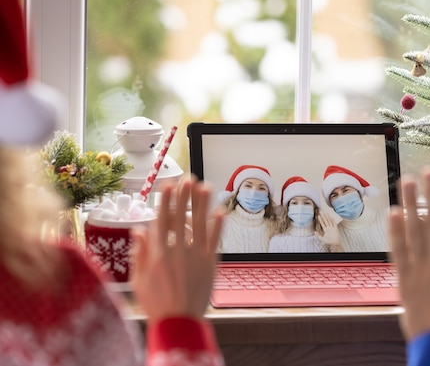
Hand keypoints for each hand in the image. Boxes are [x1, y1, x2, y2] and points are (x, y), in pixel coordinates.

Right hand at [131, 177, 223, 321]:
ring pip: (199, 224)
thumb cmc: (157, 303)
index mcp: (158, 253)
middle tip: (188, 178)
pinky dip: (218, 226)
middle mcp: (177, 250)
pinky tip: (221, 211)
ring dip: (202, 204)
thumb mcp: (139, 279)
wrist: (179, 322)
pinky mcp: (210, 263)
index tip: (168, 185)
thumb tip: (138, 230)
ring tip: (205, 186)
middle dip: (184, 196)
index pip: (162, 220)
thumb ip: (140, 253)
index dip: (165, 201)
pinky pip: (215, 240)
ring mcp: (195, 256)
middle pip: (180, 217)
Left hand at [315, 212, 342, 250]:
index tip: (318, 216)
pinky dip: (333, 220)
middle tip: (321, 212)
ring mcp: (332, 228)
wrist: (334, 243)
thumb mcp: (322, 238)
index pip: (322, 223)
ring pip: (329, 221)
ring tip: (326, 212)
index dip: (320, 219)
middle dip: (323, 216)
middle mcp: (329, 228)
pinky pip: (334, 223)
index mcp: (326, 230)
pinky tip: (331, 217)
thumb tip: (314, 231)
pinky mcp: (335, 228)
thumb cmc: (329, 241)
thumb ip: (318, 235)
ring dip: (327, 217)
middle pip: (326, 221)